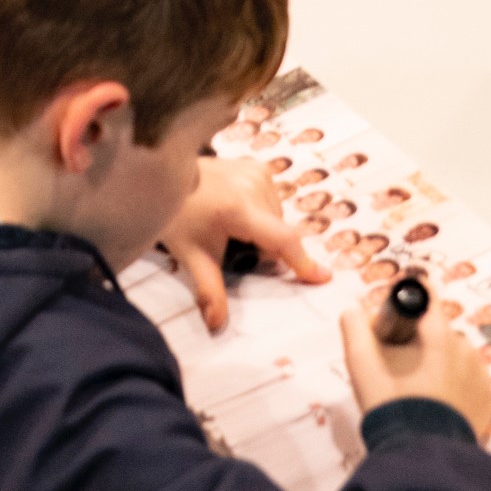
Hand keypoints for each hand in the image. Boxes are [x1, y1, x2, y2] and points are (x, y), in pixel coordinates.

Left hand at [160, 155, 330, 334]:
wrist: (167, 175)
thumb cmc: (178, 216)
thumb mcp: (192, 256)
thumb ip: (209, 291)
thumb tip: (216, 325)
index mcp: (238, 209)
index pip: (281, 239)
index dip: (302, 262)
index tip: (323, 278)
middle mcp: (253, 185)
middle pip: (277, 234)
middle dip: (264, 250)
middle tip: (233, 245)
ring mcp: (257, 172)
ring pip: (277, 219)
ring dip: (264, 231)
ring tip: (231, 225)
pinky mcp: (258, 166)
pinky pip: (273, 201)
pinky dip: (262, 213)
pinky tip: (236, 210)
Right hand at [341, 301, 490, 439]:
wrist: (422, 458)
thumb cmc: (391, 404)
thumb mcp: (361, 363)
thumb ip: (355, 327)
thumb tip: (355, 312)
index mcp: (438, 333)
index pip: (425, 296)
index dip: (406, 303)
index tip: (394, 324)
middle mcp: (466, 348)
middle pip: (436, 332)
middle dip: (419, 344)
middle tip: (398, 372)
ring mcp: (481, 375)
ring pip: (454, 357)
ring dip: (438, 365)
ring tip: (418, 395)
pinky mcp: (488, 401)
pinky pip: (468, 381)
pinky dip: (455, 387)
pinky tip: (437, 406)